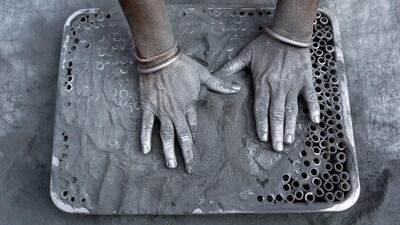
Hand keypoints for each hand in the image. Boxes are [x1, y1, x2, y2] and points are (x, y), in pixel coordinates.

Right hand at [139, 53, 240, 172]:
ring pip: (166, 135)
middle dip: (186, 153)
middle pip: (182, 136)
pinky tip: (146, 150)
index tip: (195, 147)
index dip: (194, 137)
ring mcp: (162, 111)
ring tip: (171, 165)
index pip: (193, 126)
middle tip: (189, 168)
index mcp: (190, 105)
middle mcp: (177, 112)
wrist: (161, 57)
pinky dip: (145, 137)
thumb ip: (219, 84)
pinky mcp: (148, 107)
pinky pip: (146, 125)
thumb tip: (237, 88)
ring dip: (169, 151)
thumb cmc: (183, 65)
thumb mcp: (204, 74)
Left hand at [215, 33, 319, 151]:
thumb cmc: (266, 44)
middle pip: (276, 114)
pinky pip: (310, 97)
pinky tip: (314, 121)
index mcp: (263, 83)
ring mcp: (293, 85)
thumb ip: (231, 67)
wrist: (288, 33)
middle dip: (277, 132)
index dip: (262, 124)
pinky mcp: (306, 81)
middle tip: (278, 148)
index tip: (262, 138)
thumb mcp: (246, 54)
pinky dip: (313, 108)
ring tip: (290, 141)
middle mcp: (278, 88)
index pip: (261, 108)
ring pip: (292, 110)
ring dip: (291, 126)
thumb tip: (216, 74)